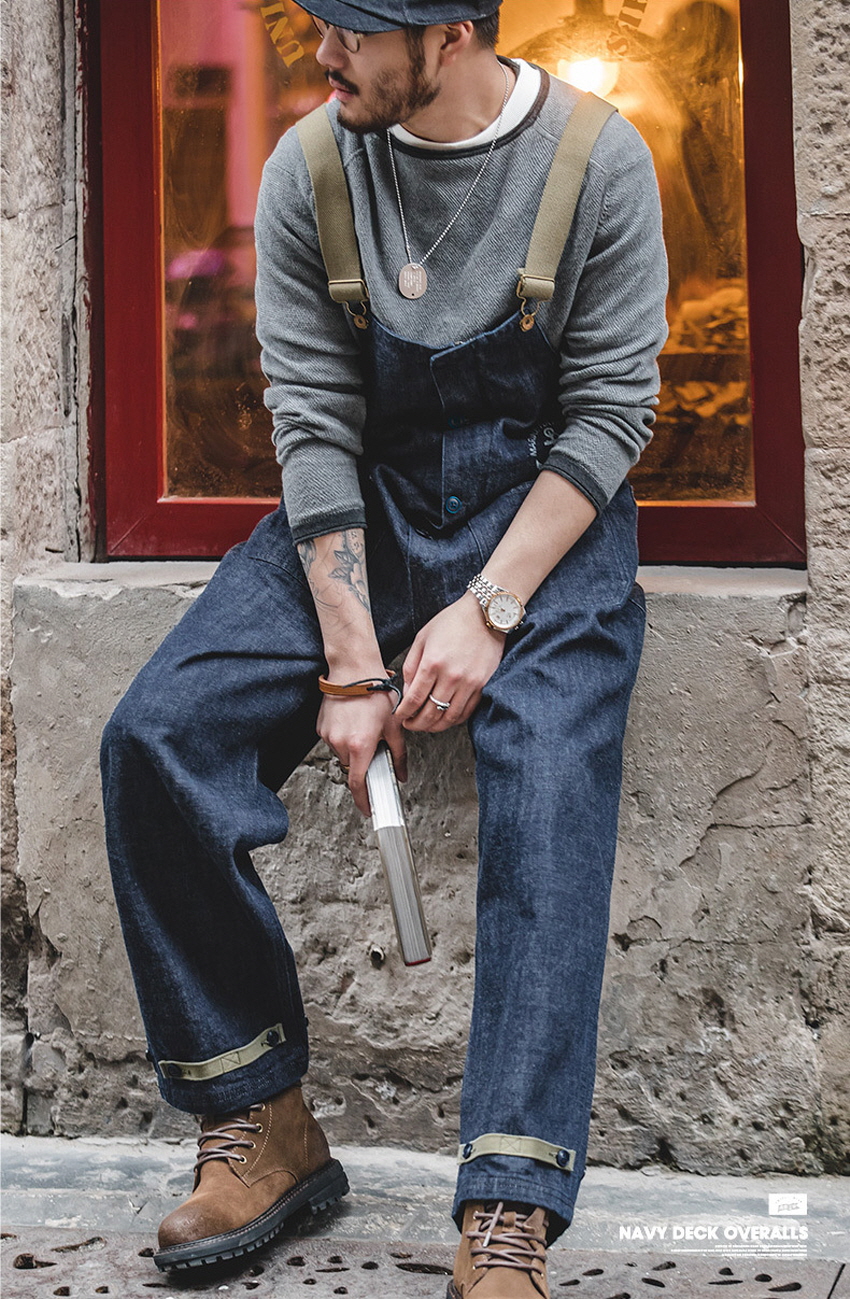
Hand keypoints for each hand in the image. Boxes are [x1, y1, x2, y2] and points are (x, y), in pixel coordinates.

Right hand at [318, 691, 406, 816]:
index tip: (368, 808)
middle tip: (373, 745)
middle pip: (352, 767)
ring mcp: (328, 735)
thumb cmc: (374, 692)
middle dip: (362, 762)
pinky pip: (334, 741)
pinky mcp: (321, 727)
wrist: (353, 670)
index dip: (363, 800)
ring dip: (353, 748)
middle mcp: (341, 743)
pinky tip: (353, 720)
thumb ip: (399, 754)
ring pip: (342, 754)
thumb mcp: (394, 725)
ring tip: (363, 726)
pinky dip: (344, 737)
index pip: (358, 784)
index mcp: (360, 745)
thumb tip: (402, 773)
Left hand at [395, 592, 505, 732]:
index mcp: (432, 663)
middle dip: (416, 724)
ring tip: (426, 725)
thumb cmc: (452, 622)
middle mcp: (451, 676)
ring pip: (449, 718)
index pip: (414, 699)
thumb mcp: (422, 638)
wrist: (484, 614)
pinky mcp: (482, 685)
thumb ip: (411, 666)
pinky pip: (466, 712)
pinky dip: (453, 720)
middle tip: (410, 724)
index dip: (404, 713)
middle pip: (430, 714)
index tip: (400, 717)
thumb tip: (407, 691)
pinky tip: (445, 717)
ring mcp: (469, 683)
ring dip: (434, 726)